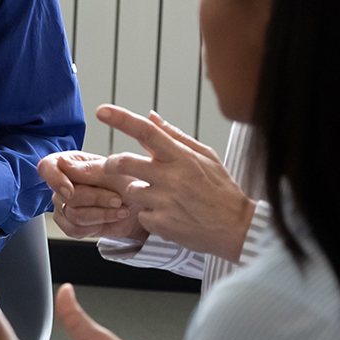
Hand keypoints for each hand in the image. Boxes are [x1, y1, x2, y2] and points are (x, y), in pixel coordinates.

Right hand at [38, 152, 146, 240]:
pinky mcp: (71, 224)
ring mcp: (65, 205)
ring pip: (73, 215)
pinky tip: (111, 217)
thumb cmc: (131, 183)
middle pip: (66, 196)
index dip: (55, 179)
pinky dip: (99, 224)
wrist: (142, 206)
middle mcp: (63, 184)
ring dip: (102, 213)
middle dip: (97, 199)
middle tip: (117, 198)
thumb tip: (63, 164)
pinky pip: (75, 230)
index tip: (70, 190)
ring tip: (119, 208)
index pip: (47, 168)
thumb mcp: (115, 172)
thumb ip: (89, 170)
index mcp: (69, 163)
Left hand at [99, 106, 255, 262]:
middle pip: (124, 162)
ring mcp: (164, 201)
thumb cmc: (221, 190)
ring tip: (163, 198)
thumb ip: (176, 136)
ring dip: (139, 192)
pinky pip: (141, 215)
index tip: (102, 111)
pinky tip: (170, 215)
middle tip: (113, 166)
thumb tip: (150, 117)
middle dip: (111, 163)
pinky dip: (150, 214)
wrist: (237, 229)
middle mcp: (171, 177)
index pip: (147, 132)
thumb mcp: (206, 156)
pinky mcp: (161, 223)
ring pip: (132, 190)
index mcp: (181, 157)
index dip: (121, 119)